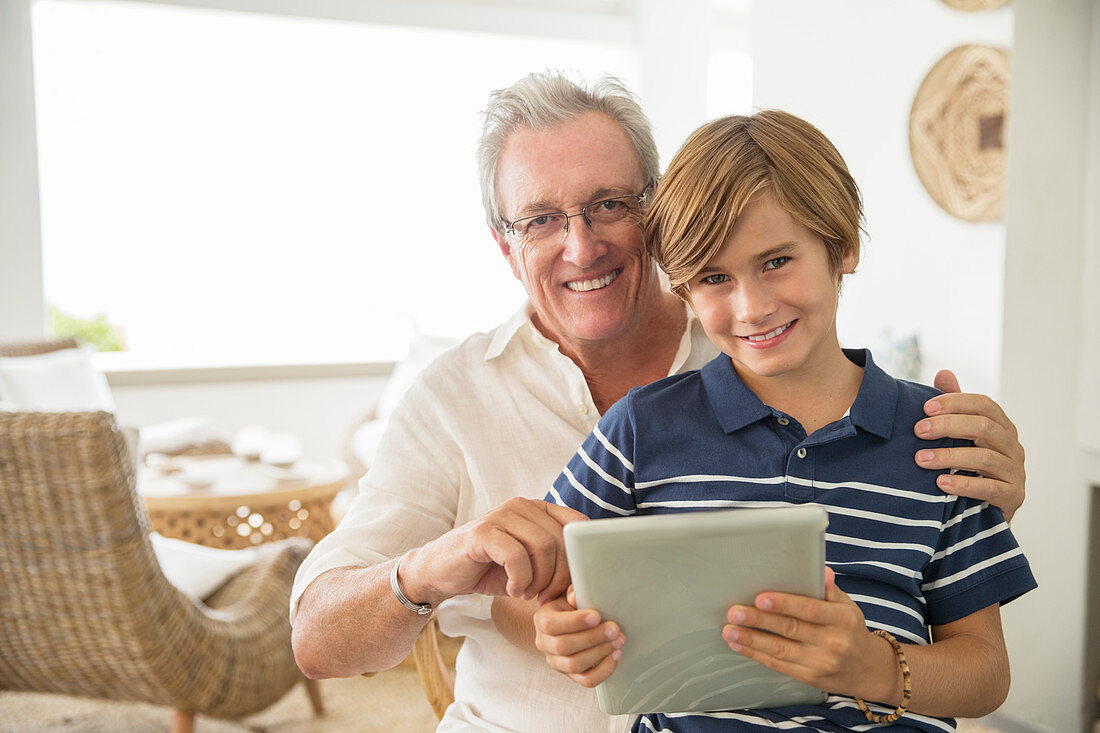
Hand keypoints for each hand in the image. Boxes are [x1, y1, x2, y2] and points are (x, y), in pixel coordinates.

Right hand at [402, 497, 586, 605]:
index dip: (580, 558)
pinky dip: (520, 580)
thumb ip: (556, 560)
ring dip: (539, 579)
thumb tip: (591, 576)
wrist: (442, 573)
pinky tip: (513, 589)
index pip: (578, 525)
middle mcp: (522, 506)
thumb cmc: (491, 570)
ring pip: (542, 546)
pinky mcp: (483, 532)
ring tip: (527, 593)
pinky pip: (516, 556)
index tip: (569, 586)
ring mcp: (501, 515)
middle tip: (546, 596)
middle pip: (561, 539)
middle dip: (560, 576)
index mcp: (538, 509)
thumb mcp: (530, 564)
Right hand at [533, 586, 623, 687]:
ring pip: (574, 665)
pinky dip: (604, 670)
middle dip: (592, 638)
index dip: (574, 622)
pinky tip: (616, 655)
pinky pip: (586, 680)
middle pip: (563, 646)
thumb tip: (575, 597)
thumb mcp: (569, 595)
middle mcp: (544, 643)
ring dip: (600, 652)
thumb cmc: (571, 606)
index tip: (597, 616)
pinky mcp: (571, 676)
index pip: (551, 625)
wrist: (569, 623)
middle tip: (614, 629)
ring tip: (618, 640)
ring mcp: (556, 662)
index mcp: (541, 620)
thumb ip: (573, 594)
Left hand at [721, 568, 893, 701]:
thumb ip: (829, 590)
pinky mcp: (808, 677)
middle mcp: (833, 642)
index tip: (761, 598)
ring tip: (729, 629)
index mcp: (843, 620)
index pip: (810, 610)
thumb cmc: (850, 630)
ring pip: (780, 649)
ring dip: (751, 639)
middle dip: (759, 620)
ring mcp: (820, 663)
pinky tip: (739, 644)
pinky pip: (778, 664)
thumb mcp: (847, 607)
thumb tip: (821, 570)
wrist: (868, 669)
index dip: (785, 604)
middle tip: (735, 612)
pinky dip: (756, 653)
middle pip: (790, 629)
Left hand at [913, 369, 1025, 520]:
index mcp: (1001, 426)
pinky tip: (940, 483)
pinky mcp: (1013, 496)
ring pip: (985, 458)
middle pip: (984, 427)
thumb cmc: (970, 467)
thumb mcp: (961, 436)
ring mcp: (1016, 472)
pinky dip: (963, 484)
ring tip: (921, 460)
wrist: (984, 511)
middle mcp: (1013, 446)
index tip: (925, 408)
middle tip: (918, 431)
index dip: (955, 402)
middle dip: (948, 426)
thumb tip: (943, 373)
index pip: (984, 404)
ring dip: (949, 456)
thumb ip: (954, 407)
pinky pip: (990, 488)